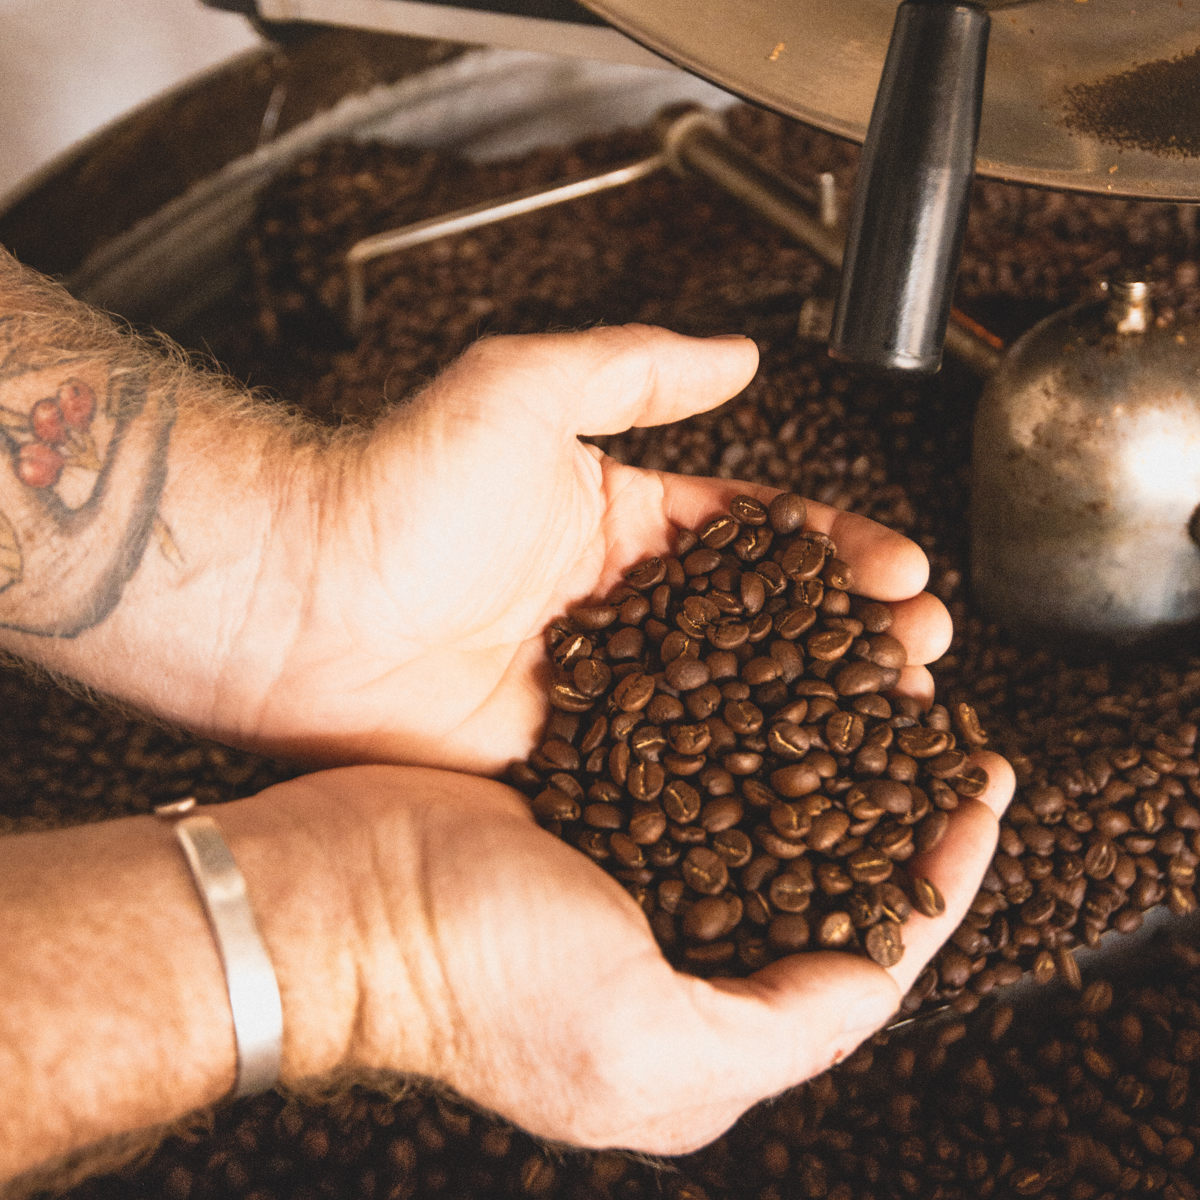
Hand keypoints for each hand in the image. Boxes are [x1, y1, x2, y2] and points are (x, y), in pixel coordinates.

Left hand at [229, 324, 950, 770]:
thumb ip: (635, 368)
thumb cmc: (395, 485)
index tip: (901, 568)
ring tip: (899, 721)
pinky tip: (802, 797)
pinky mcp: (570, 757)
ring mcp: (605, 689)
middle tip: (924, 650)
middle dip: (852, 635)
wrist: (300, 599)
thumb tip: (740, 352)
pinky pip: (668, 771)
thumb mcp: (520, 389)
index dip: (837, 549)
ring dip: (816, 712)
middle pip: (766, 625)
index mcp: (625, 522)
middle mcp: (625, 607)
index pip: (758, 533)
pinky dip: (735, 781)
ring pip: (733, 703)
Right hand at [301, 751, 1012, 1154]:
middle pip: (820, 876)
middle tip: (950, 737)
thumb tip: (876, 983)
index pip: (860, 958)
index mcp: (701, 1035)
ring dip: (829, 746)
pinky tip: (783, 664)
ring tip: (884, 686)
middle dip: (892, 806)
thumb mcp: (639, 1038)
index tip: (981, 797)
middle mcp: (676, 955)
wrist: (337, 893)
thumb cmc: (472, 977)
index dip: (932, 879)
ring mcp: (633, 873)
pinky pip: (699, 757)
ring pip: (766, 805)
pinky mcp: (592, 807)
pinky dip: (750, 714)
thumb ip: (779, 1025)